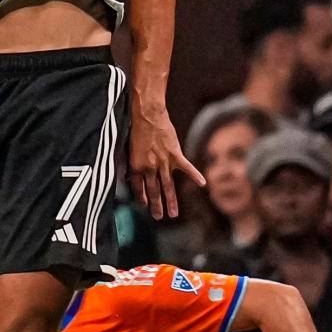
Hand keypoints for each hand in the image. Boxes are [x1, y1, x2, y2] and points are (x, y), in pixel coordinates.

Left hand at [128, 106, 204, 220]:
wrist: (147, 113)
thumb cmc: (135, 128)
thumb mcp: (128, 148)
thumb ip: (131, 163)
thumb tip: (129, 176)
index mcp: (136, 166)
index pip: (138, 187)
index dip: (142, 197)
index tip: (145, 206)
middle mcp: (150, 167)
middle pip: (154, 190)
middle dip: (156, 205)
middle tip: (159, 217)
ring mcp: (163, 161)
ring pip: (168, 185)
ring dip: (171, 201)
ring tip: (173, 214)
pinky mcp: (175, 153)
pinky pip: (186, 167)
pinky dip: (195, 175)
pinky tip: (202, 184)